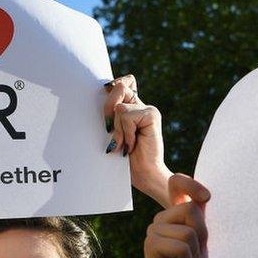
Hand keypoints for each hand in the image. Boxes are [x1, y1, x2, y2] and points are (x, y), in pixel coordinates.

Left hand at [104, 75, 172, 207]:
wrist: (144, 175)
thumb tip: (105, 90)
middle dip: (107, 110)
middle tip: (111, 131)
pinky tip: (132, 144)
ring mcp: (148, 109)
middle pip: (118, 87)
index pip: (122, 82)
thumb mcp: (112, 132)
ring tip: (124, 143)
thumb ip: (111, 113)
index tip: (108, 114)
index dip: (111, 89)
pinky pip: (127, 115)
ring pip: (119, 106)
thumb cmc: (125, 159)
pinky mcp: (152, 115)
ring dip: (117, 128)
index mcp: (132, 106)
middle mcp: (141, 105)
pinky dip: (125, 132)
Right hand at [144, 174, 210, 257]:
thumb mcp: (202, 241)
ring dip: (194, 254)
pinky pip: (180, 247)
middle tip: (194, 254)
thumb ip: (200, 218)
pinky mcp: (150, 243)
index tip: (207, 198)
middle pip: (191, 210)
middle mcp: (163, 217)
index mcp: (176, 213)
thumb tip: (204, 196)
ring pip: (188, 232)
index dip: (190, 184)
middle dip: (201, 235)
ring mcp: (154, 229)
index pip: (177, 183)